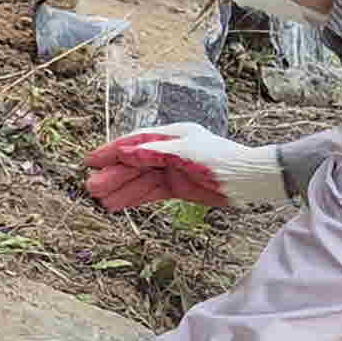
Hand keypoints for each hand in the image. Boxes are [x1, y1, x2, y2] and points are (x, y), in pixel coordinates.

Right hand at [83, 124, 287, 210]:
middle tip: (91, 187)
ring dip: (121, 189)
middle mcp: (169, 151)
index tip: (90, 161)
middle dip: (113, 174)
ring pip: (140, 179)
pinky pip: (150, 192)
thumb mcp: (186, 154)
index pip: (134, 143)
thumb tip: (125, 153)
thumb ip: (154, 154)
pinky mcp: (178, 188)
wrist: (251, 181)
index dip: (111, 152)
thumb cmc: (223, 162)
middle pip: (134, 163)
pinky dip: (134, 198)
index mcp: (172, 136)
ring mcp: (173, 169)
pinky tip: (118, 204)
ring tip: (100, 200)